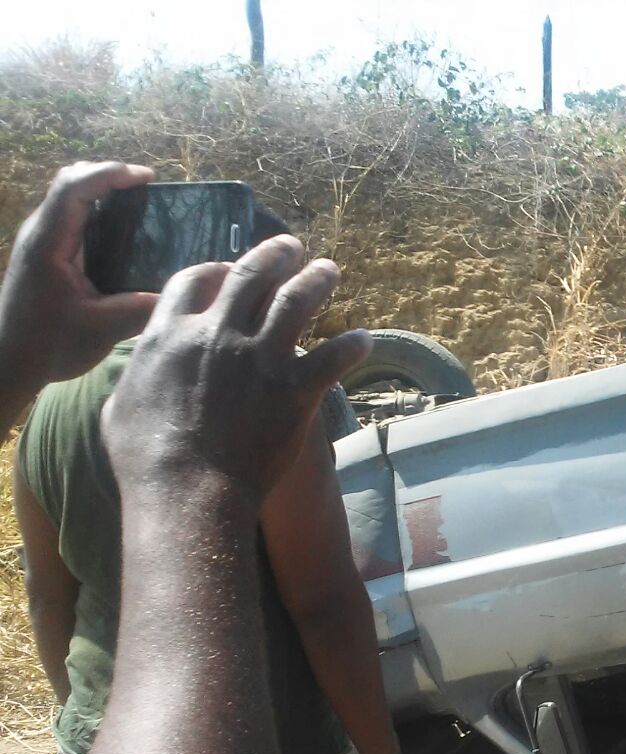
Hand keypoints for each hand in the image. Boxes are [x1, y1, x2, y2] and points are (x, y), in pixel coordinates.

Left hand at [0, 162, 161, 390]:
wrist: (8, 362)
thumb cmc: (48, 345)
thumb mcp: (102, 330)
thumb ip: (143, 308)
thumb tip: (187, 292)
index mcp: (49, 243)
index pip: (75, 186)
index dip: (112, 173)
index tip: (148, 178)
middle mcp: (41, 233)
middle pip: (70, 181)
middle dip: (109, 176)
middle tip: (147, 189)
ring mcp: (41, 242)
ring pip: (69, 196)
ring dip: (103, 191)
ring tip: (142, 205)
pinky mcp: (46, 254)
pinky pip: (72, 217)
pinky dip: (99, 211)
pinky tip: (125, 234)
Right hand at [102, 234, 370, 504]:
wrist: (189, 493)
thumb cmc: (146, 460)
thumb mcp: (120, 408)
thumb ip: (135, 378)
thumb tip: (139, 373)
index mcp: (170, 334)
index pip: (193, 280)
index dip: (214, 268)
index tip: (228, 266)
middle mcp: (218, 335)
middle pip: (251, 274)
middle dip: (275, 254)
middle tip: (292, 246)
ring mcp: (260, 359)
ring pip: (296, 302)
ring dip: (317, 280)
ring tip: (329, 270)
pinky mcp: (296, 390)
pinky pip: (334, 358)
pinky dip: (352, 346)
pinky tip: (364, 339)